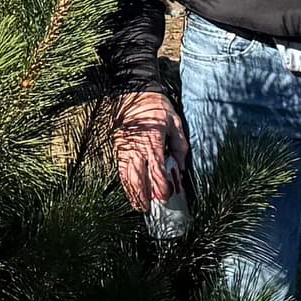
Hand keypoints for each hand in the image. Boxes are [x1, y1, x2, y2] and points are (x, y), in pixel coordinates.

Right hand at [108, 90, 183, 210]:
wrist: (134, 92)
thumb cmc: (157, 107)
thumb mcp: (175, 123)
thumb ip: (179, 145)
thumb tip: (182, 165)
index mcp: (153, 141)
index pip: (155, 169)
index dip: (159, 185)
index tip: (164, 197)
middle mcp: (137, 147)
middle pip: (138, 177)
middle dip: (143, 195)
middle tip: (149, 208)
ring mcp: (125, 148)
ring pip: (127, 176)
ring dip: (133, 192)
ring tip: (139, 205)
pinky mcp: (119, 148)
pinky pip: (121, 169)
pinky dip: (125, 183)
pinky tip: (129, 191)